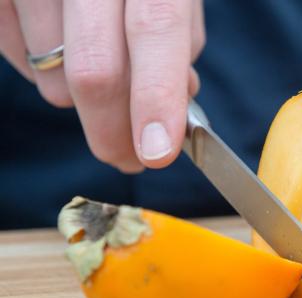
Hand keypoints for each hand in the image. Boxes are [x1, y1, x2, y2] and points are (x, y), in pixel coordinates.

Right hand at [0, 0, 204, 171]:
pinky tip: (60, 38)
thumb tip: (171, 107)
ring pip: (53, 78)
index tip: (157, 153)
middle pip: (94, 69)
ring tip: (96, 60)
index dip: (156, 96)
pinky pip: (16, 57)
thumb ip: (177, 40)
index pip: (155, 28)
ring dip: (82, 95)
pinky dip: (44, 69)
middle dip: (113, 133)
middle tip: (129, 157)